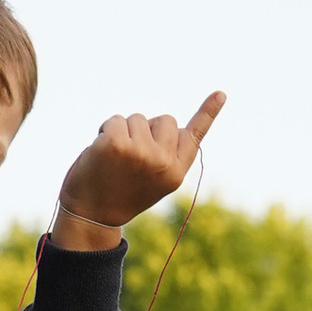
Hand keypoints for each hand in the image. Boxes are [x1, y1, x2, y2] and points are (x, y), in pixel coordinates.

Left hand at [54, 91, 225, 243]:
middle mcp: (162, 163)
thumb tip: (167, 124)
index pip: (195, 136)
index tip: (220, 93)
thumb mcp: (153, 180)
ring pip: (138, 118)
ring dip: (124, 131)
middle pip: (165, 120)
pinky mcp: (116, 144)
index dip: (208, 112)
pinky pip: (115, 120)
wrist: (91, 217)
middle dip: (147, 130)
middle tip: (131, 158)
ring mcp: (140, 153)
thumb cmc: (121, 194)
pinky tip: (101, 153)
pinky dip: (105, 130)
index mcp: (175, 173)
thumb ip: (166, 156)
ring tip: (114, 159)